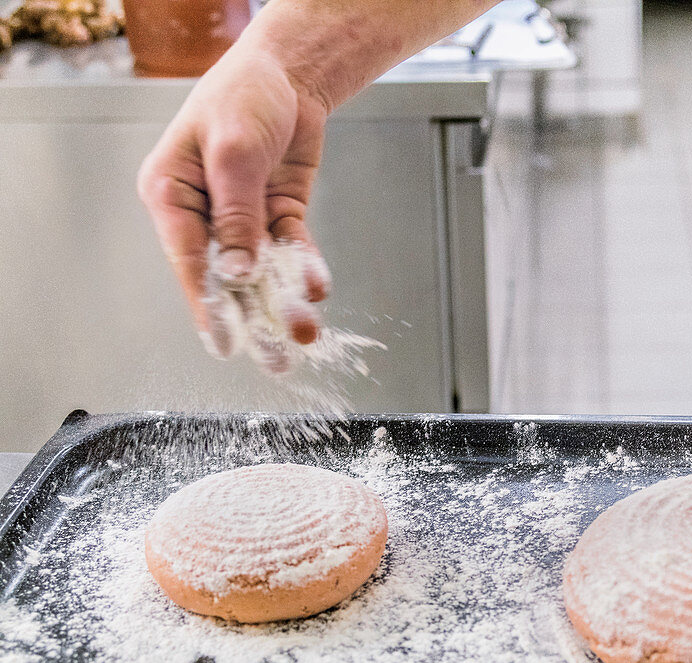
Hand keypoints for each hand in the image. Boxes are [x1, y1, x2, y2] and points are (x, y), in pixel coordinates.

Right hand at [138, 48, 330, 356]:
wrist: (290, 73)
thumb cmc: (244, 96)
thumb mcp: (234, 151)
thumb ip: (235, 215)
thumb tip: (235, 272)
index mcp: (171, 195)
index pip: (188, 260)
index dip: (208, 306)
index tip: (226, 345)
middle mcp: (204, 212)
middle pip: (228, 276)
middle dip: (254, 319)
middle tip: (277, 359)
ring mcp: (242, 216)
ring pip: (264, 270)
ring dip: (286, 302)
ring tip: (306, 335)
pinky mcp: (277, 214)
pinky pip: (291, 248)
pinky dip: (305, 268)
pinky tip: (318, 289)